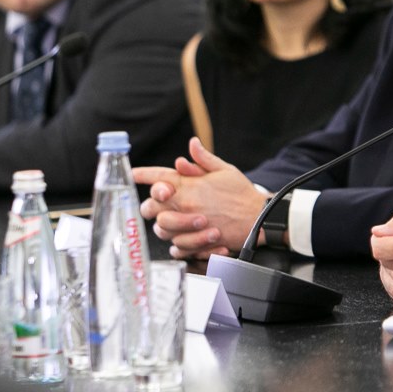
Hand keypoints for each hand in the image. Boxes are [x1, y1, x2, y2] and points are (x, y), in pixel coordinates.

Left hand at [135, 137, 266, 258]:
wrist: (259, 218)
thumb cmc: (243, 194)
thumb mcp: (225, 170)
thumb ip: (203, 159)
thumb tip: (191, 145)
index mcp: (190, 185)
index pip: (159, 177)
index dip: (143, 174)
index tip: (133, 174)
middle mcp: (185, 204)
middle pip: (150, 206)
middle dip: (150, 204)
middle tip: (156, 203)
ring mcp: (188, 225)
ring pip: (160, 228)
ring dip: (163, 224)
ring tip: (171, 221)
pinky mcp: (196, 242)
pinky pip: (175, 246)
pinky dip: (176, 243)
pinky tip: (181, 238)